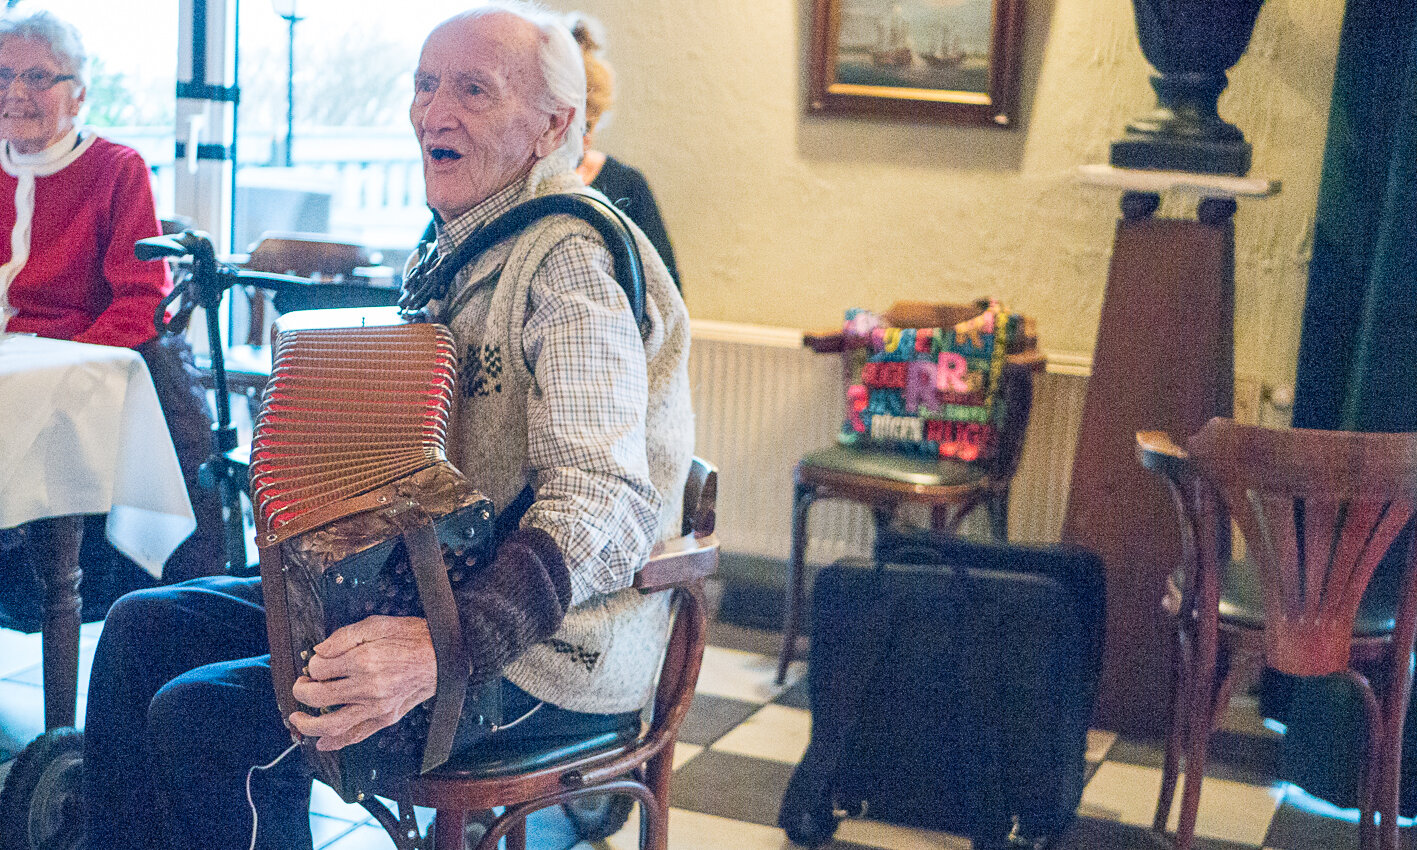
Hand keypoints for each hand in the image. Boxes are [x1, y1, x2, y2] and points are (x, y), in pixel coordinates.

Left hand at [287, 615, 436, 750]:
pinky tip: (321, 742)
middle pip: (318, 696)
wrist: (444, 656)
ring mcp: (377, 706)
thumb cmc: (414, 637)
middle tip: (301, 685)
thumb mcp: (378, 623)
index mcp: (364, 659)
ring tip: (298, 719)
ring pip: (331, 724)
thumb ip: (344, 636)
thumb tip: (319, 651)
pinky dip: (336, 742)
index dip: (313, 664)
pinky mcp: (385, 718)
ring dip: (308, 724)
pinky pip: (356, 735)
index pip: (320, 668)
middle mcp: (368, 686)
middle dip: (301, 691)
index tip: (317, 662)